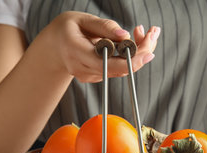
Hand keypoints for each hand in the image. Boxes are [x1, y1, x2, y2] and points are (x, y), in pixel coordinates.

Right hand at [29, 11, 159, 82]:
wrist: (53, 47)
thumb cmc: (67, 29)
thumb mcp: (82, 20)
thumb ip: (104, 27)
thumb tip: (125, 35)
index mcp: (76, 51)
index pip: (108, 63)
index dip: (130, 60)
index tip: (149, 52)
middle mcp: (82, 68)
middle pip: (120, 68)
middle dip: (141, 52)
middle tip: (154, 33)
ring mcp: (89, 76)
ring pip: (122, 70)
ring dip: (138, 53)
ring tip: (147, 33)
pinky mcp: (95, 78)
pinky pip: (118, 70)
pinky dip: (129, 57)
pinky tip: (135, 42)